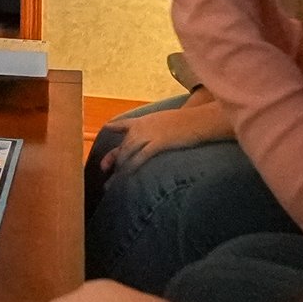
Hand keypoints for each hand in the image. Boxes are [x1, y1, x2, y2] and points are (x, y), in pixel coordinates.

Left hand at [99, 88, 231, 173]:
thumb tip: (155, 136)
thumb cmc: (187, 121)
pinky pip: (141, 157)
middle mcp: (142, 127)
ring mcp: (149, 134)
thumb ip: (155, 127)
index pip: (122, 125)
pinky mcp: (158, 143)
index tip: (104, 145)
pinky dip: (132, 167)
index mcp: (143, 120)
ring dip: (119, 168)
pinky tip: (127, 177)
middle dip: (112, 161)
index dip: (112, 132)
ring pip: (128, 153)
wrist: (198, 119)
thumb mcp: (165, 120)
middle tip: (104, 174)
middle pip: (123, 146)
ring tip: (113, 183)